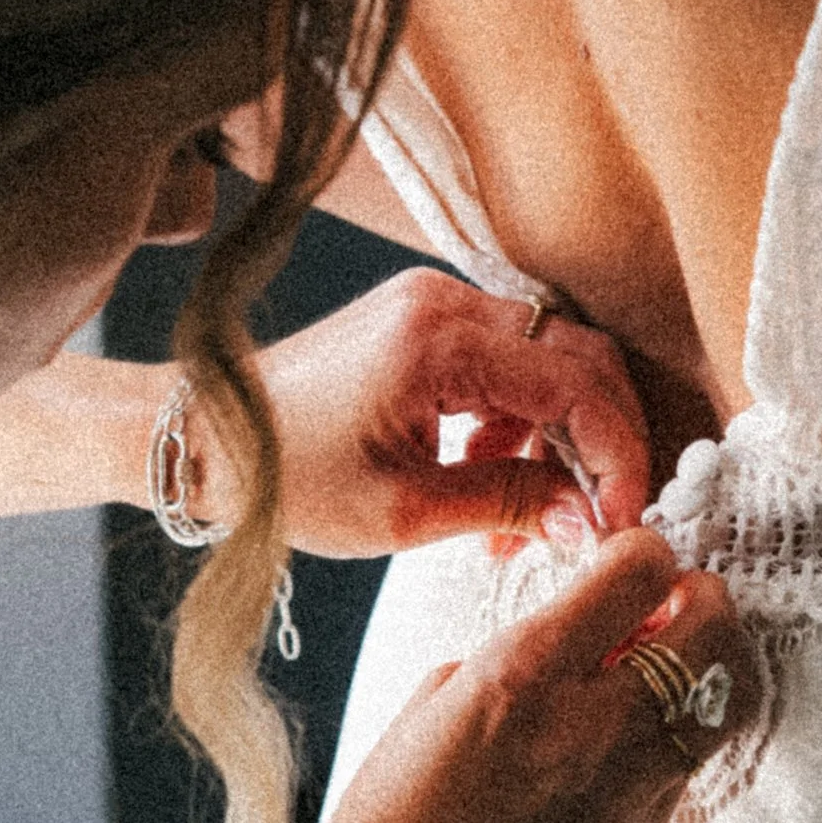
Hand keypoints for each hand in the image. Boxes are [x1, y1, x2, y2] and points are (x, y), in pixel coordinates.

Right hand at [240, 535, 749, 822]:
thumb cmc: (390, 822)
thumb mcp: (437, 698)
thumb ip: (524, 651)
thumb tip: (591, 632)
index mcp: (525, 673)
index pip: (642, 568)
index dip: (643, 551)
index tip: (629, 563)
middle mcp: (594, 727)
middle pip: (717, 626)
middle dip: (702, 599)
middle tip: (670, 606)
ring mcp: (631, 791)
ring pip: (729, 696)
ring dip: (708, 665)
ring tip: (661, 670)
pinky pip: (689, 761)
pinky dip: (676, 732)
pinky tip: (626, 740)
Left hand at [253, 270, 652, 557]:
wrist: (200, 440)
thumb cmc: (283, 475)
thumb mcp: (404, 510)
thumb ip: (510, 503)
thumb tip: (589, 520)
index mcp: (439, 341)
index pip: (577, 385)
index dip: (617, 455)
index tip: (620, 517)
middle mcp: (442, 302)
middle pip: (578, 356)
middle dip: (603, 440)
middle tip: (600, 514)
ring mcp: (431, 304)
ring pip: (549, 358)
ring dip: (559, 436)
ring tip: (534, 517)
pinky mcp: (420, 321)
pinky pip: (506, 360)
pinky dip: (520, 420)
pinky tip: (495, 477)